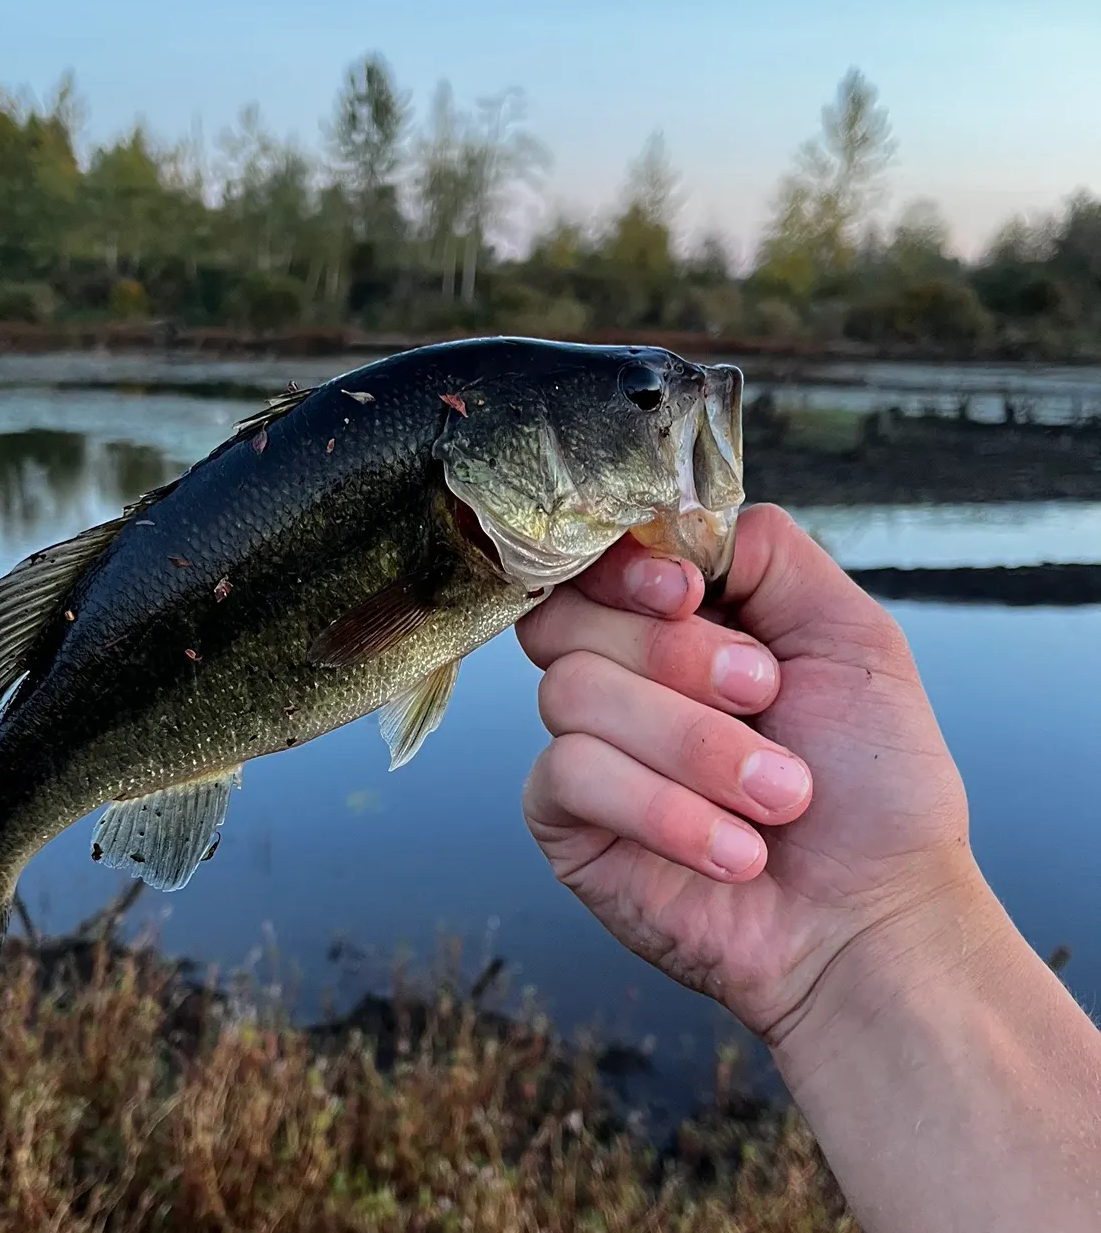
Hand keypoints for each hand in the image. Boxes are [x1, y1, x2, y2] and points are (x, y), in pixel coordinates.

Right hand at [518, 502, 980, 1042]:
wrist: (874, 921)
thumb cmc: (874, 789)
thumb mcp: (852, 636)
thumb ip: (768, 551)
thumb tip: (679, 519)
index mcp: (677, 623)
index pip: (596, 558)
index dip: (626, 568)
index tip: (689, 596)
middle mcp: (622, 674)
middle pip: (568, 615)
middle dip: (676, 659)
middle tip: (764, 701)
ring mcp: (587, 744)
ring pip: (571, 692)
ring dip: (693, 749)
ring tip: (776, 801)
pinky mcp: (564, 818)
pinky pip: (568, 772)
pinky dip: (661, 808)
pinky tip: (731, 850)